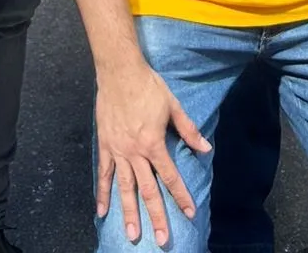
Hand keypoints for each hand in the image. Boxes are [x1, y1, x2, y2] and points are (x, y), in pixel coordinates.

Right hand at [95, 63, 210, 245]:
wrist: (119, 71)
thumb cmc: (148, 86)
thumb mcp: (173, 106)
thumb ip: (188, 130)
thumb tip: (206, 148)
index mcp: (153, 143)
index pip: (170, 176)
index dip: (181, 196)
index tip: (190, 213)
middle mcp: (135, 152)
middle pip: (147, 190)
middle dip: (156, 216)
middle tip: (161, 239)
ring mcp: (117, 151)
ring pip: (124, 188)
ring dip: (128, 213)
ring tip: (132, 235)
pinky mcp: (104, 145)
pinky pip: (103, 173)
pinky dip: (102, 193)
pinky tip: (101, 211)